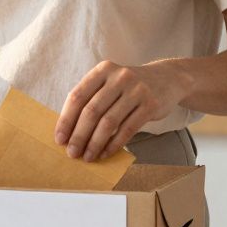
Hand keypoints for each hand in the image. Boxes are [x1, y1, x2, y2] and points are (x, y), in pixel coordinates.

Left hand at [54, 60, 192, 161]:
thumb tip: (67, 131)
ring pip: (109, 122)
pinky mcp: (150, 104)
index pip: (77, 96)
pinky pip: (128, 129)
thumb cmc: (128, 87)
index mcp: (102, 70)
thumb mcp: (109, 83)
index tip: (59, 139)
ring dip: (95, 143)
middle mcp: (119, 77)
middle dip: (79, 135)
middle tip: (72, 152)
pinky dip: (114, 144)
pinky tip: (105, 153)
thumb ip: (90, 100)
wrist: (167, 79)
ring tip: (88, 156)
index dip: (66, 119)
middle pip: (92, 111)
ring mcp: (136, 90)